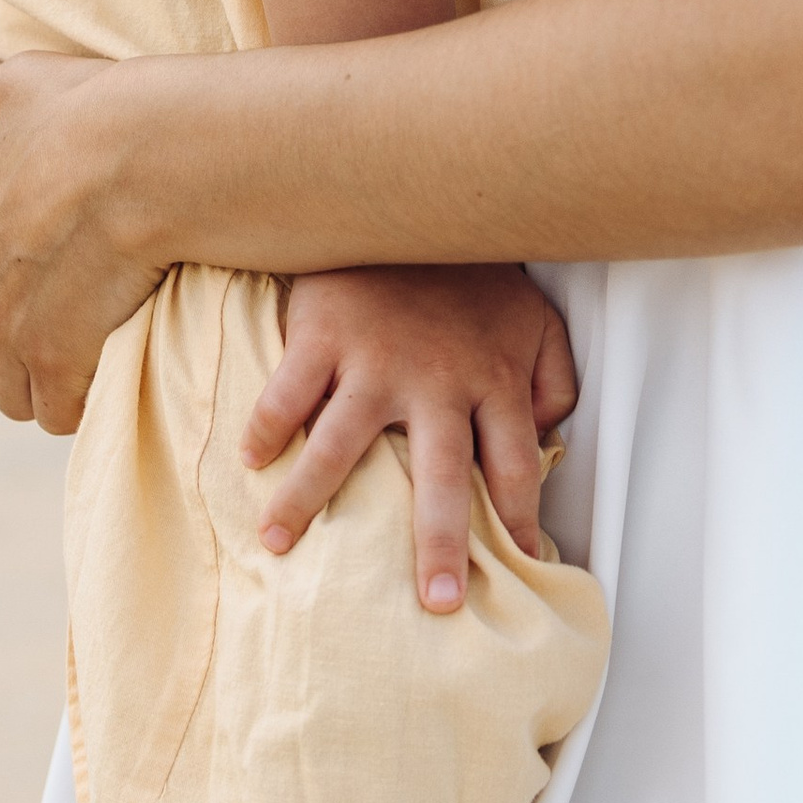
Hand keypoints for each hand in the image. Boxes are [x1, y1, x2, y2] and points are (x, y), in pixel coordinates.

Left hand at [0, 55, 160, 431]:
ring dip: (45, 389)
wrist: (151, 151)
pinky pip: (59, 409)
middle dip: (6, 365)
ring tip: (89, 371)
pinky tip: (112, 381)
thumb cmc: (97, 110)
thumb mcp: (22, 85)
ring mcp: (10, 327)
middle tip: (55, 355)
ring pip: (14, 392)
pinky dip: (81, 404)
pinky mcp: (56, 357)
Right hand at [241, 266, 580, 608]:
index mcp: (494, 379)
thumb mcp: (533, 320)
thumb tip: (550, 433)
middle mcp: (439, 379)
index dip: (524, 520)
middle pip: (445, 476)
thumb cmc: (473, 275)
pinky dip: (266, 424)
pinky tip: (250, 460)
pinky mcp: (325, 331)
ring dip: (307, 500)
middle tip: (440, 604)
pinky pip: (289, 389)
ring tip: (277, 546)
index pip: (519, 465)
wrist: (413, 199)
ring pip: (340, 444)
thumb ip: (552, 377)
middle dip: (442, 544)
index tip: (525, 570)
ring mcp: (376, 358)